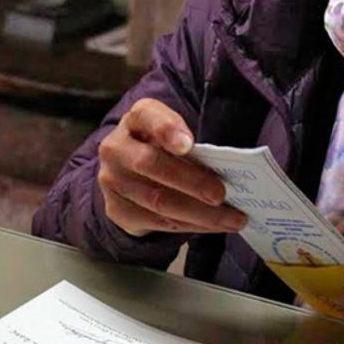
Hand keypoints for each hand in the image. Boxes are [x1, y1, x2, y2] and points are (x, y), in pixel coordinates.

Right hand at [97, 98, 245, 236]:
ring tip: (231, 219)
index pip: (147, 117)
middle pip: (151, 165)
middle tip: (221, 195)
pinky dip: (189, 226)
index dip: (167, 130)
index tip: (189, 145)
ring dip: (199, 214)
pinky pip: (156, 222)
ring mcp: (111, 181)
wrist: (127, 172)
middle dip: (191, 182)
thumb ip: (190, 144)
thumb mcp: (173, 133)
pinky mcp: (116, 209)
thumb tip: (224, 172)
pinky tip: (211, 226)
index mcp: (136, 119)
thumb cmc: (161, 148)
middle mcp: (116, 148)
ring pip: (157, 201)